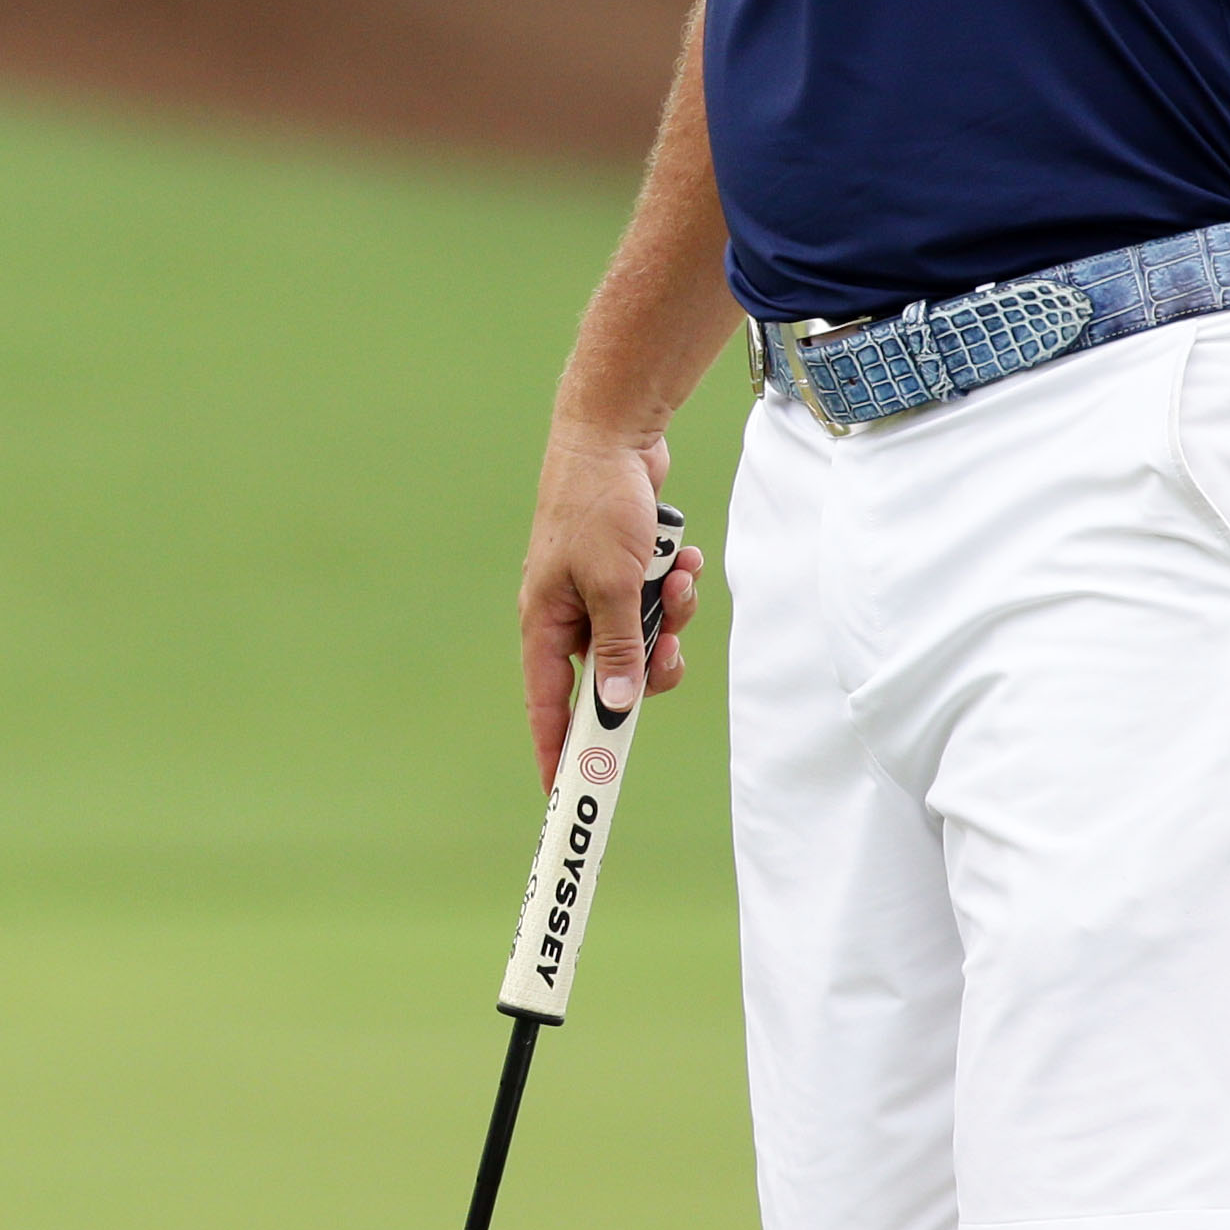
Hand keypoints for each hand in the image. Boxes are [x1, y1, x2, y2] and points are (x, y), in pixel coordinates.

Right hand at [519, 419, 705, 789]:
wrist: (613, 435)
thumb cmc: (599, 506)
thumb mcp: (615, 584)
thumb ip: (619, 649)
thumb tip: (618, 707)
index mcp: (545, 622)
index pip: (546, 704)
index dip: (557, 750)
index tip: (565, 793)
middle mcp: (567, 614)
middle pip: (611, 676)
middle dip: (649, 664)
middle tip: (670, 648)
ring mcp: (597, 593)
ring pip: (644, 640)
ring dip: (671, 618)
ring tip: (678, 580)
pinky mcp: (626, 573)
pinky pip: (658, 606)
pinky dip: (676, 588)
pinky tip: (683, 559)